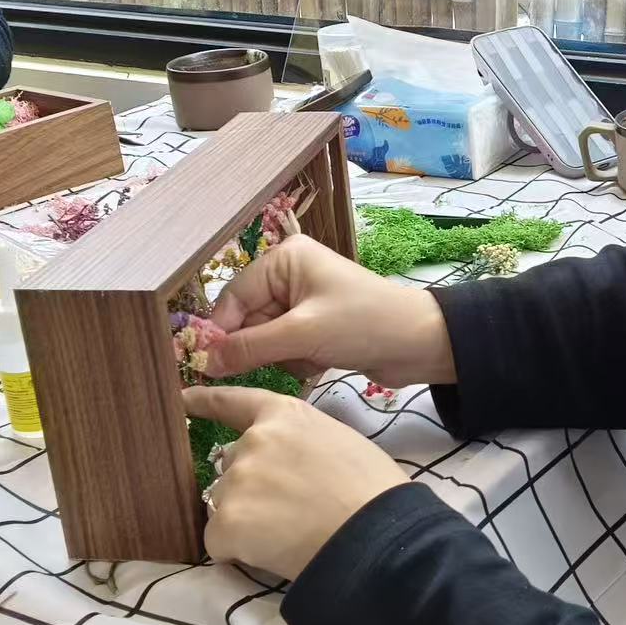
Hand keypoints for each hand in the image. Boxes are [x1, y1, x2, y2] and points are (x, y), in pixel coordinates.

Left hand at [184, 385, 410, 578]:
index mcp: (284, 416)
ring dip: (244, 520)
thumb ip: (300, 443)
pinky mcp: (226, 522)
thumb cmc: (374, 490)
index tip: (181, 401)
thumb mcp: (340, 443)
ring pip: (224, 504)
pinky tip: (274, 552)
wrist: (376, 536)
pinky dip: (238, 551)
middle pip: (231, 465)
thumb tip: (287, 466)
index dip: (204, 401)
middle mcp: (253, 440)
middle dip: (249, 486)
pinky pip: (219, 540)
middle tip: (288, 510)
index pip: (234, 402)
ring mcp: (236, 480)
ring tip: (287, 535)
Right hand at [206, 235, 455, 387]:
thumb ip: (249, 348)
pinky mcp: (316, 328)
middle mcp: (291, 275)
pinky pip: (286, 350)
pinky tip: (323, 361)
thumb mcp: (301, 334)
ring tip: (313, 355)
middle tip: (286, 356)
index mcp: (285, 259)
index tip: (208, 365)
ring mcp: (304, 302)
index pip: (233, 296)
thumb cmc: (363, 324)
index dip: (221, 331)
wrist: (420, 344)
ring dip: (283, 356)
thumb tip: (205, 362)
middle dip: (263, 346)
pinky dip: (299, 360)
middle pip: (247, 320)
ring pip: (265, 340)